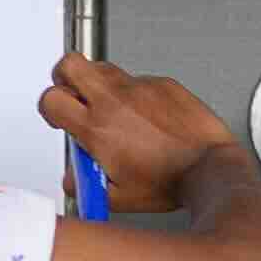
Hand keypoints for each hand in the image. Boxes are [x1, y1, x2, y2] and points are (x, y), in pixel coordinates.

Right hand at [37, 55, 245, 216]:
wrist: (210, 169)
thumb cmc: (170, 183)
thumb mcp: (117, 197)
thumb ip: (85, 185)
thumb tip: (74, 177)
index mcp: (98, 128)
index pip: (51, 99)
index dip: (49, 107)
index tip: (58, 116)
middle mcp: (115, 101)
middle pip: (70, 64)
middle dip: (64, 77)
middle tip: (74, 95)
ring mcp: (140, 88)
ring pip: (104, 68)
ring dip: (99, 84)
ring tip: (112, 108)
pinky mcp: (164, 83)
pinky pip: (139, 80)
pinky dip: (136, 95)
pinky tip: (148, 117)